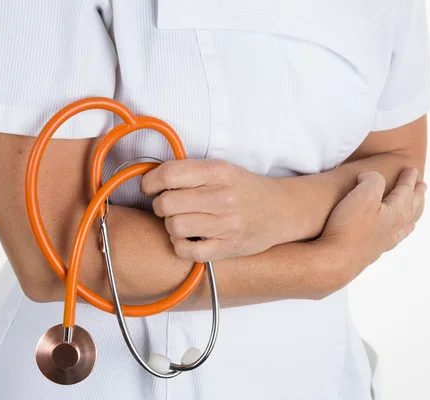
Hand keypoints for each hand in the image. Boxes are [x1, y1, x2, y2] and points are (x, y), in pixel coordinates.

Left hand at [140, 159, 287, 261]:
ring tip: (181, 222)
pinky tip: (188, 239)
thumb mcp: (221, 169)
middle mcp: (223, 197)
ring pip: (175, 227)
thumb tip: (150, 179)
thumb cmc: (244, 189)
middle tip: (168, 207)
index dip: (150, 182)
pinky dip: (181, 246)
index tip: (149, 187)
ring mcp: (227, 224)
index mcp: (218, 172)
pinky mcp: (229, 247)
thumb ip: (189, 172)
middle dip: (160, 206)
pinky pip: (188, 251)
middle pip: (167, 203)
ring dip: (171, 226)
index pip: (169, 174)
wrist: (281, 210)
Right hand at [320, 168, 426, 271]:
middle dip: (417, 195)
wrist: (337, 259)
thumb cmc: (349, 227)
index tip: (412, 170)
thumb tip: (369, 178)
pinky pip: (394, 238)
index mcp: (396, 212)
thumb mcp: (363, 194)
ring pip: (406, 224)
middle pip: (411, 208)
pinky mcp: (372, 251)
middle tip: (422, 187)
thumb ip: (372, 180)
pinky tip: (393, 234)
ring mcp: (384, 241)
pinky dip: (400, 231)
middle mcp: (395, 227)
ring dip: (412, 214)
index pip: (406, 191)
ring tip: (415, 210)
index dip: (408, 179)